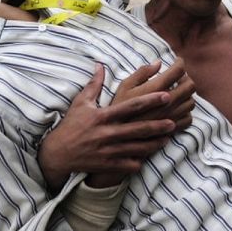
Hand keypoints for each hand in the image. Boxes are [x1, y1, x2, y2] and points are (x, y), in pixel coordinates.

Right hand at [38, 64, 180, 190]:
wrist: (58, 153)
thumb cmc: (71, 125)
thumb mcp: (81, 103)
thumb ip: (94, 84)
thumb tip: (100, 65)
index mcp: (103, 116)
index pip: (130, 107)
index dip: (149, 101)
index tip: (166, 95)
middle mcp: (107, 133)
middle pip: (138, 129)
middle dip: (157, 126)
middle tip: (173, 121)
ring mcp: (108, 150)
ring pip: (137, 148)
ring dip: (153, 144)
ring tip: (166, 138)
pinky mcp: (107, 164)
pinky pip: (128, 165)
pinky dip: (139, 162)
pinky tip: (147, 157)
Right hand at [113, 58, 194, 129]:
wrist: (116, 134)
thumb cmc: (118, 107)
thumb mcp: (125, 86)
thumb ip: (142, 73)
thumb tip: (158, 62)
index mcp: (157, 88)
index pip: (178, 70)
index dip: (180, 63)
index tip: (177, 62)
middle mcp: (168, 102)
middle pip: (190, 86)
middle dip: (186, 78)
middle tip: (178, 78)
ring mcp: (172, 117)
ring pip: (191, 103)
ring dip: (186, 96)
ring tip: (176, 93)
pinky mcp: (172, 130)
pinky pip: (188, 119)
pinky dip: (185, 113)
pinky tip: (176, 110)